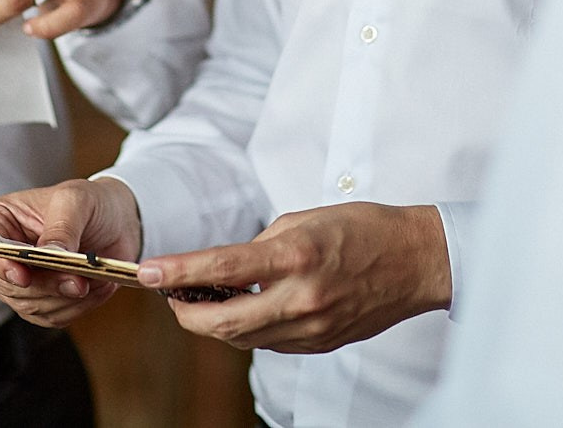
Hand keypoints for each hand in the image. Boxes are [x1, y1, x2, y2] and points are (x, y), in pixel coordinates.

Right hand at [0, 178, 142, 327]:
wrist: (116, 222)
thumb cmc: (89, 202)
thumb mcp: (76, 201)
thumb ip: (61, 227)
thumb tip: (49, 254)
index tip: (23, 276)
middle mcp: (0, 254)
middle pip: (7, 284)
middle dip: (46, 286)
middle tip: (79, 282)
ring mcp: (17, 281)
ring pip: (29, 305)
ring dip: (65, 298)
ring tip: (95, 280)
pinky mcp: (39, 301)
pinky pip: (50, 317)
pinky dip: (76, 307)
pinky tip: (98, 288)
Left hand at [138, 203, 450, 353]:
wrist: (416, 261)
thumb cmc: (364, 229)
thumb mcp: (305, 219)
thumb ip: (262, 245)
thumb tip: (228, 267)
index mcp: (294, 256)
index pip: (221, 269)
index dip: (177, 272)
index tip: (147, 272)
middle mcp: (300, 298)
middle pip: (222, 323)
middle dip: (185, 313)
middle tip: (170, 294)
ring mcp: (311, 327)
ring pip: (243, 338)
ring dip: (215, 322)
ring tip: (202, 300)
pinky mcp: (320, 344)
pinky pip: (270, 342)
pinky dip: (249, 328)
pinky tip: (245, 308)